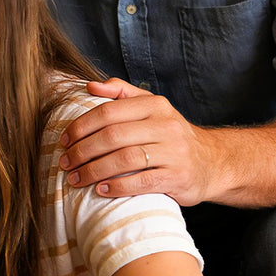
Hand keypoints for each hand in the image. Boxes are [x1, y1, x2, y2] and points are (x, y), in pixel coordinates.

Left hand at [59, 78, 215, 204]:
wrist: (211, 162)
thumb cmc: (169, 134)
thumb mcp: (150, 107)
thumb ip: (120, 92)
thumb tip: (89, 85)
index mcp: (155, 105)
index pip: (108, 112)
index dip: (81, 127)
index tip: (63, 140)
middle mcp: (166, 126)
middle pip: (113, 136)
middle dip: (82, 150)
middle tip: (65, 162)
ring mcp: (174, 152)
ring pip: (125, 159)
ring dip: (94, 170)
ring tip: (76, 179)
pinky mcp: (178, 177)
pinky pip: (142, 182)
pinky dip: (117, 186)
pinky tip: (101, 190)